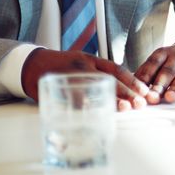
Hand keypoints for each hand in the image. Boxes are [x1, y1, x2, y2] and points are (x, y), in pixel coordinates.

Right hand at [21, 48, 148, 110]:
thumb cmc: (60, 67)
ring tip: (124, 108)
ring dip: (111, 99)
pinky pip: (73, 97)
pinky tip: (95, 114)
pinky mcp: (58, 86)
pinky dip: (85, 106)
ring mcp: (71, 74)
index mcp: (91, 60)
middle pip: (110, 78)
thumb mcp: (81, 65)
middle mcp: (83, 65)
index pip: (117, 69)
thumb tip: (121, 92)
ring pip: (95, 87)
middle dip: (127, 91)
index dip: (132, 80)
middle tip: (139, 103)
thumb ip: (97, 75)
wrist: (30, 63)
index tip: (144, 91)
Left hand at [133, 42, 174, 103]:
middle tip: (152, 98)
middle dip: (159, 85)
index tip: (137, 91)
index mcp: (163, 54)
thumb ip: (148, 73)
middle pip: (167, 71)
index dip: (145, 77)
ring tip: (170, 98)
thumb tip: (129, 89)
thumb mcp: (161, 61)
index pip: (152, 64)